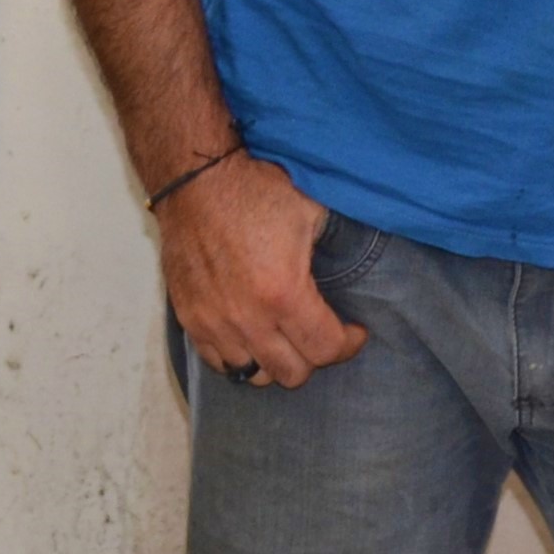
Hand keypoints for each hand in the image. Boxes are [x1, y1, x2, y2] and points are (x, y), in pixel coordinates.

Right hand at [157, 156, 368, 389]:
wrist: (195, 178)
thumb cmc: (255, 190)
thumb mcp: (312, 212)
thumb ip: (337, 251)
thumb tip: (364, 269)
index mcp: (283, 292)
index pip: (325, 350)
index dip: (348, 344)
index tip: (353, 331)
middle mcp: (246, 317)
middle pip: (291, 374)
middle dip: (313, 356)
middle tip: (317, 331)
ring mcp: (213, 321)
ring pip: (254, 374)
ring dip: (275, 360)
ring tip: (283, 334)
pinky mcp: (189, 317)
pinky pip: (218, 362)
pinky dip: (239, 355)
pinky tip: (251, 333)